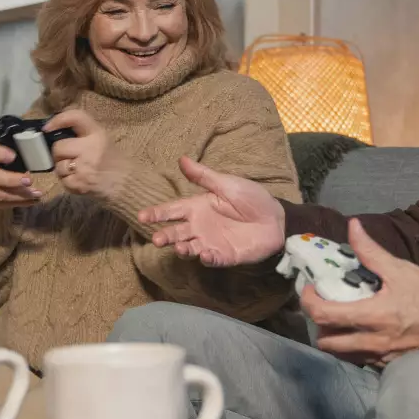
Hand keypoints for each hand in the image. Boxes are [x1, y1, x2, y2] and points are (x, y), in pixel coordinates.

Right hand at [0, 139, 41, 210]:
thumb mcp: (0, 148)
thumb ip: (11, 148)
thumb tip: (32, 152)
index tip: (12, 156)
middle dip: (12, 181)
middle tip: (29, 181)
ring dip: (18, 195)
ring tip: (36, 193)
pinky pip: (0, 205)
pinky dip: (18, 203)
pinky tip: (31, 200)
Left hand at [45, 110, 124, 197]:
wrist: (128, 185)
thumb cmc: (113, 161)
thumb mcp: (102, 140)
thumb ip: (82, 134)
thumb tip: (54, 131)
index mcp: (97, 134)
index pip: (75, 117)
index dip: (58, 119)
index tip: (47, 128)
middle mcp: (90, 148)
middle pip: (58, 147)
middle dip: (60, 154)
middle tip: (71, 158)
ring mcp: (84, 168)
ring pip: (58, 165)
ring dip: (64, 169)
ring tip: (78, 171)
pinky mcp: (79, 184)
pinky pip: (62, 180)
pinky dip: (68, 182)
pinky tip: (80, 181)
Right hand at [137, 156, 284, 266]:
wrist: (276, 218)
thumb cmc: (251, 198)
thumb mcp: (227, 184)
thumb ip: (203, 177)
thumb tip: (181, 159)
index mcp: (197, 207)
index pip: (172, 210)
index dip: (157, 213)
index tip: (142, 216)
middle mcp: (200, 227)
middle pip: (177, 232)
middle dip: (165, 236)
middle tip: (157, 239)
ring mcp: (211, 242)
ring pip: (190, 248)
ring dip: (183, 249)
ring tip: (180, 248)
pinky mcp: (225, 256)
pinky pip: (213, 259)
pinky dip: (207, 259)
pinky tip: (205, 255)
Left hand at [305, 220, 418, 364]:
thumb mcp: (404, 270)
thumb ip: (372, 251)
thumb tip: (352, 227)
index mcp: (374, 316)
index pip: (324, 315)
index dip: (308, 302)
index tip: (310, 289)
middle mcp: (373, 342)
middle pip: (326, 342)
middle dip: (317, 324)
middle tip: (322, 305)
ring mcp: (381, 358)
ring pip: (341, 355)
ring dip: (333, 338)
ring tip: (339, 319)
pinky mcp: (390, 367)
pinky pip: (360, 361)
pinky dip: (352, 348)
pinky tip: (360, 331)